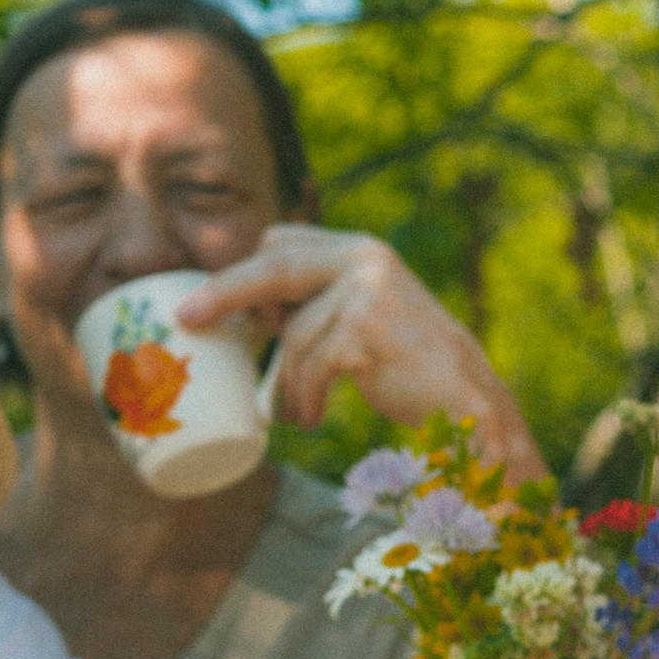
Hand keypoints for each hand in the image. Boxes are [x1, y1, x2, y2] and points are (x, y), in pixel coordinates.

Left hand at [178, 224, 544, 477]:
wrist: (470, 401)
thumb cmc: (413, 368)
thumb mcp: (371, 317)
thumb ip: (327, 301)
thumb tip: (255, 314)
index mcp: (363, 251)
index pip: (284, 242)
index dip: (243, 271)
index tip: (204, 300)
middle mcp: (365, 260)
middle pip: (274, 267)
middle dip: (225, 293)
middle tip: (189, 320)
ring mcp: (367, 292)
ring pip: (294, 335)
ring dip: (289, 381)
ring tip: (295, 411)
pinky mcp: (366, 330)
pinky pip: (312, 365)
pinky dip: (306, 397)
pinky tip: (312, 417)